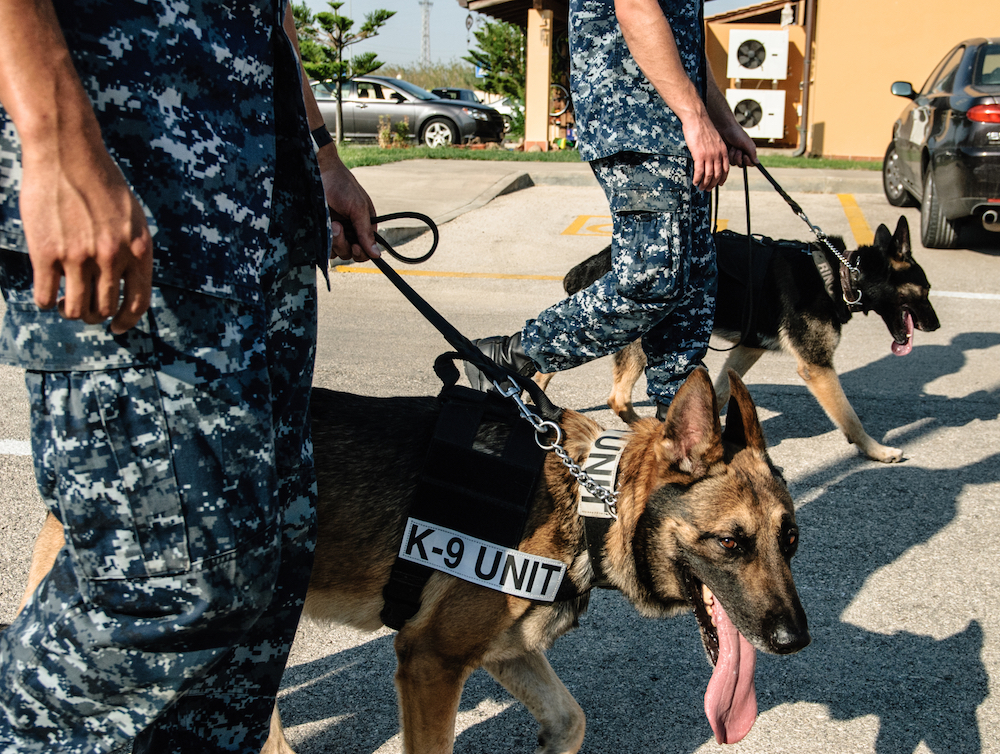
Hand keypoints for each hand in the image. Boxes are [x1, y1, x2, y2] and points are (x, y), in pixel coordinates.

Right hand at [20, 140, 152, 333]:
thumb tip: (127, 282)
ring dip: (70, 312)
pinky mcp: (46, 252)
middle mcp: (112, 257)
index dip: (127, 321)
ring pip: (76, 309)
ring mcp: (79, 256)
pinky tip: (46, 294)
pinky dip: (46, 301)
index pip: (138, 302)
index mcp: (138, 249)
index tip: (117, 328)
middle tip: (84, 309)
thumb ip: (131, 249)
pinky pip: (46, 295)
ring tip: (64, 303)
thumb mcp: (131, 217)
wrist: (67, 151)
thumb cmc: (100, 181)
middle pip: (105, 309)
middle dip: (95, 316)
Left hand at [316, 145, 378, 261]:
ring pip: (338, 252)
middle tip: (338, 228)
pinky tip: (325, 225)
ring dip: (334, 241)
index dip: (362, 253)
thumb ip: (366, 232)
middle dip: (345, 245)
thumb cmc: (342, 186)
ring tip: (332, 223)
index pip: (367, 251)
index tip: (355, 246)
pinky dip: (325, 241)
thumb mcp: (359, 208)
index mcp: (364, 226)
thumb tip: (377, 254)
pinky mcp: (323, 231)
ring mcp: (336, 232)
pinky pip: (325, 247)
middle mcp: (351, 231)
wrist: (320, 172)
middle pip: (351, 254)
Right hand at [681, 113, 729, 191]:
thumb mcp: (714, 139)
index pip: (725, 168)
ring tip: (700, 188)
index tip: (719, 184)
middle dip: (712, 184)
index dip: (722, 178)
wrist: (697, 119)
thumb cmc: (703, 127)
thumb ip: (715, 148)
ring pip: (708, 175)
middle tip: (707, 189)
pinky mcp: (699, 155)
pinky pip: (699, 171)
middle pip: (717, 174)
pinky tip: (695, 182)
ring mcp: (709, 155)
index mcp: (722, 150)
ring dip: (705, 184)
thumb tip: (712, 156)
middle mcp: (717, 154)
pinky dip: (697, 179)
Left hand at [721, 124, 757, 168]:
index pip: (751, 163)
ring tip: (733, 146)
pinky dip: (729, 155)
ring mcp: (734, 156)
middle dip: (739, 157)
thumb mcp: (747, 143)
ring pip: (734, 163)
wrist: (725, 129)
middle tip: (738, 149)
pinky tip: (729, 148)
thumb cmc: (738, 134)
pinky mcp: (728, 156)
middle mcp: (743, 155)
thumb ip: (752, 153)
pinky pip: (728, 161)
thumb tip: (757, 163)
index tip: (745, 156)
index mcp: (749, 152)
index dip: (747, 161)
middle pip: (741, 165)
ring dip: (733, 155)